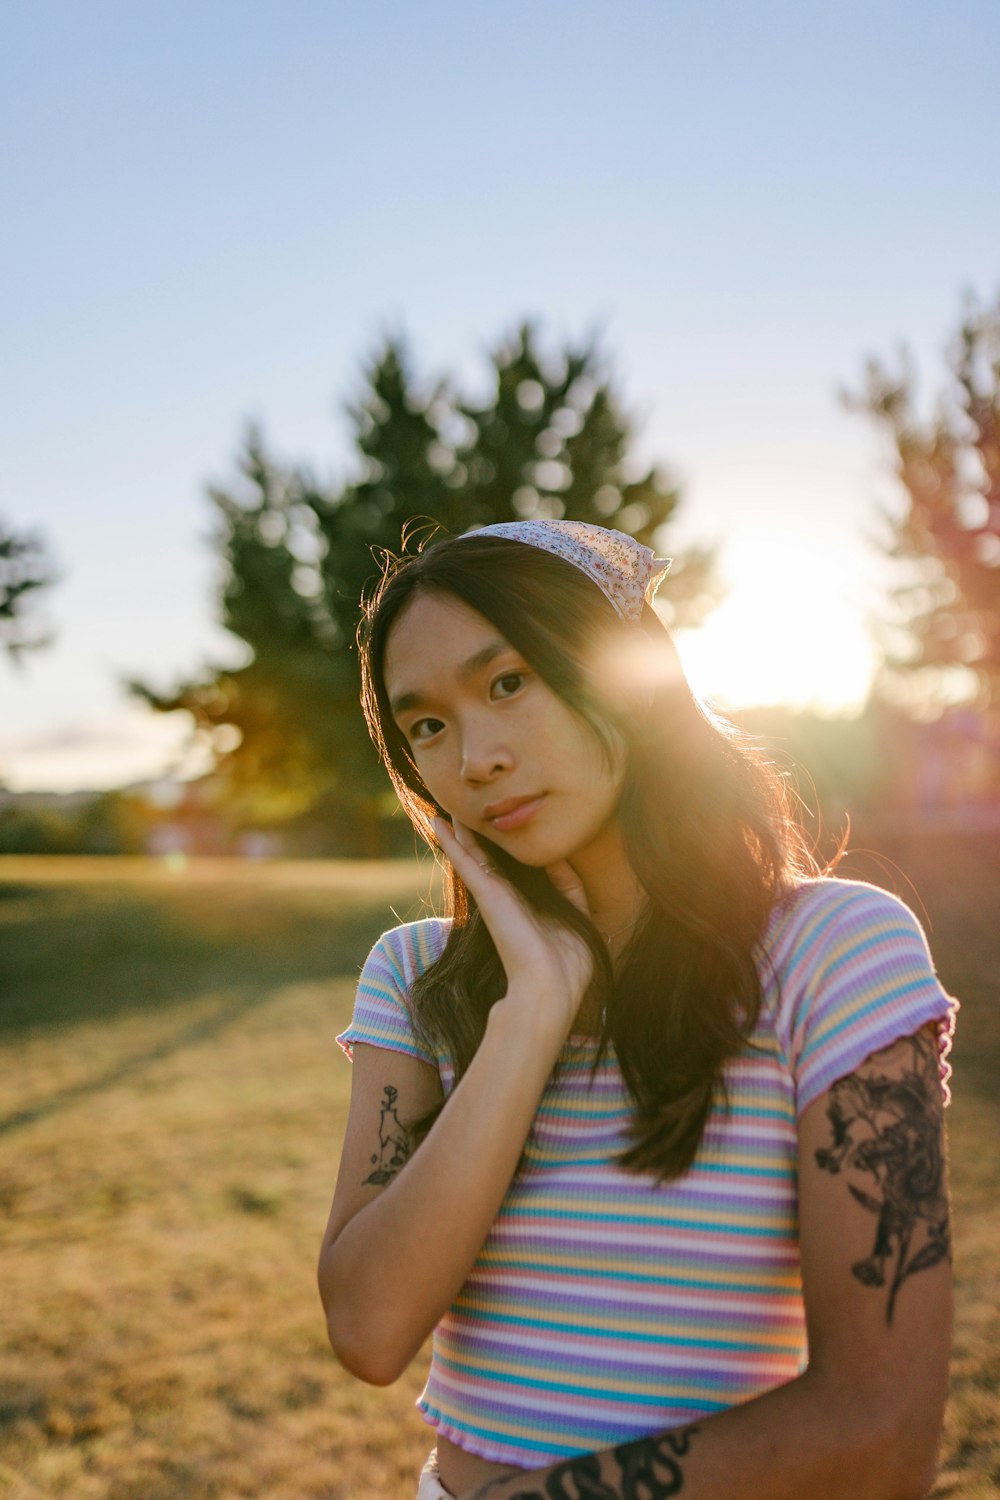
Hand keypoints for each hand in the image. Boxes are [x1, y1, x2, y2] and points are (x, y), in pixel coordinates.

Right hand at [433, 816, 594, 1039]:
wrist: (551, 986)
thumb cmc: (568, 960)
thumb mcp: (578, 913)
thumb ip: (570, 885)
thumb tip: (560, 857)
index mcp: (527, 903)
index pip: (513, 868)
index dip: (507, 847)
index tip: (504, 823)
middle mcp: (506, 897)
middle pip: (487, 858)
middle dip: (478, 835)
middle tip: (467, 809)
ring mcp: (493, 895)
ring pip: (471, 855)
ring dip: (460, 831)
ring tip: (449, 808)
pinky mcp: (486, 894)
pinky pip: (465, 861)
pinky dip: (452, 842)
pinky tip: (438, 823)